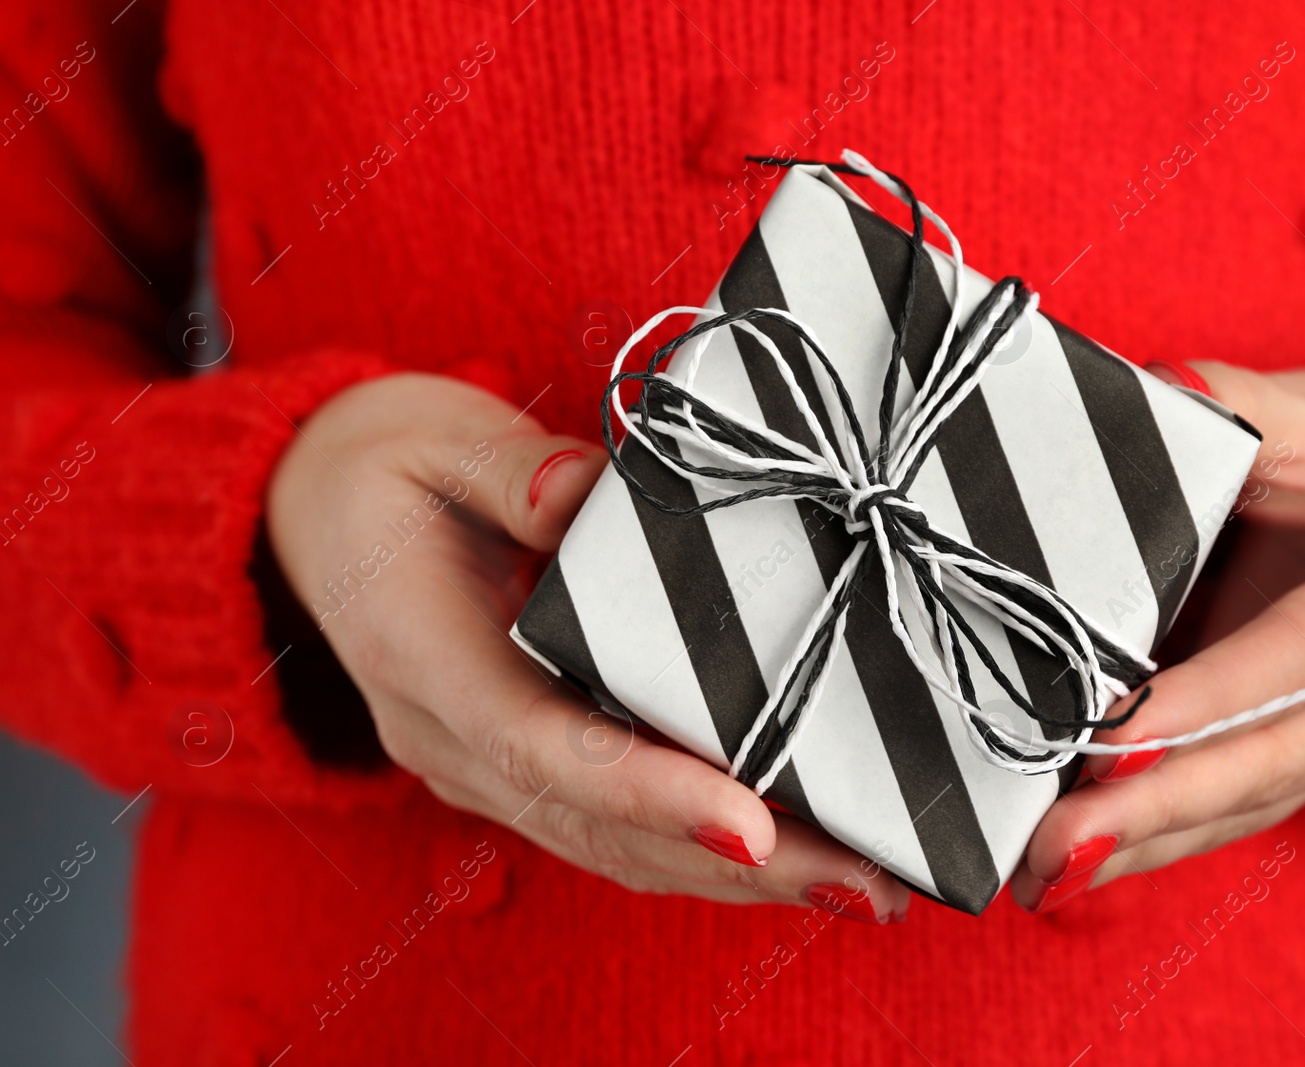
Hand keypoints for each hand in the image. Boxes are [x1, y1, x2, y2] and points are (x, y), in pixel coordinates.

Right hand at [266, 373, 909, 922]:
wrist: (317, 511)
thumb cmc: (385, 469)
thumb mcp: (434, 441)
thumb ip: (508, 469)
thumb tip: (582, 494)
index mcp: (419, 656)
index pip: (540, 745)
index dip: (647, 792)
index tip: (751, 824)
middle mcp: (450, 737)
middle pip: (598, 825)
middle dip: (731, 860)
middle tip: (860, 876)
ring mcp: (483, 764)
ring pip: (613, 847)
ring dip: (734, 876)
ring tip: (857, 882)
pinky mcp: (520, 762)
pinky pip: (611, 828)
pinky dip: (698, 851)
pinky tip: (788, 858)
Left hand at [1011, 363, 1304, 912]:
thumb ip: (1235, 409)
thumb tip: (1149, 395)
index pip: (1304, 652)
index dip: (1209, 698)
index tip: (1113, 734)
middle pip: (1276, 756)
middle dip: (1162, 802)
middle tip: (1057, 841)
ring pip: (1248, 802)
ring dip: (1145, 842)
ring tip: (1043, 871)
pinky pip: (1230, 812)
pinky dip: (1154, 841)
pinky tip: (1076, 865)